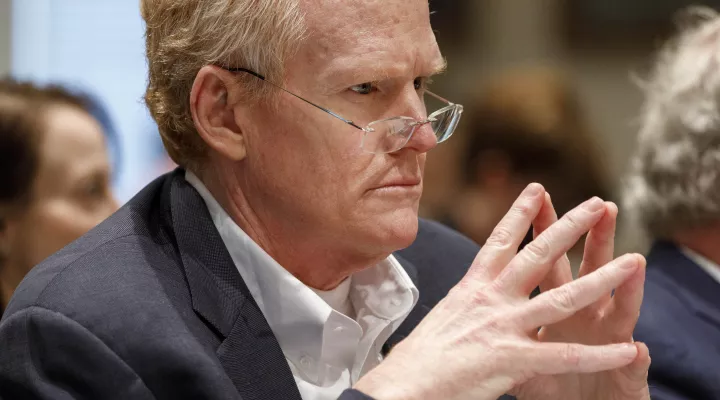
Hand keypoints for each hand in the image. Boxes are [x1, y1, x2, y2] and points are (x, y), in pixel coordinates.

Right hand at [354, 184, 643, 399]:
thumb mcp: (445, 317)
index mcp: (472, 287)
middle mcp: (490, 298)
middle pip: (537, 255)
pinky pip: (562, 355)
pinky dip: (597, 355)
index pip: (500, 241)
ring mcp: (502, 326)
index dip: (519, 213)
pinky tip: (625, 349)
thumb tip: (475, 299)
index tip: (536, 188)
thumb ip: (469, 304)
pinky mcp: (510, 359)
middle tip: (597, 203)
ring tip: (634, 261)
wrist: (402, 385)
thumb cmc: (418, 358)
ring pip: (562, 298)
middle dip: (570, 226)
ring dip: (602, 279)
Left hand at [510, 194, 649, 399]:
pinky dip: (632, 360)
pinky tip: (636, 349)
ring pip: (620, 310)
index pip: (545, 262)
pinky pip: (629, 370)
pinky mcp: (624, 378)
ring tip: (635, 261)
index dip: (540, 230)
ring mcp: (607, 345)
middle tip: (598, 204)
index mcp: (555, 309)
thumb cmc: (548, 385)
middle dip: (592, 239)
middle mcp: (585, 319)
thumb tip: (476, 303)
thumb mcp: (519, 354)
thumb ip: (506, 326)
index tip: (536, 195)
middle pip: (585, 271)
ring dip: (627, 288)